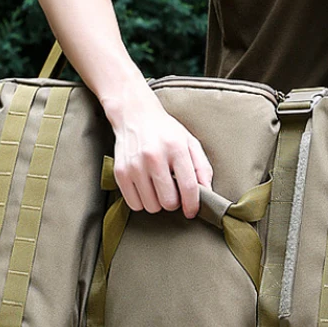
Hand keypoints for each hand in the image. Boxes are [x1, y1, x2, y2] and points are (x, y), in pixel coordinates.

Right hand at [105, 84, 213, 218]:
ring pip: (151, 206)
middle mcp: (154, 156)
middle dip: (174, 202)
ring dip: (157, 202)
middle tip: (173, 191)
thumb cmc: (166, 131)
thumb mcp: (190, 142)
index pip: (188, 187)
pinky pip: (134, 204)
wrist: (135, 115)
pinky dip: (142, 202)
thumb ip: (202, 167)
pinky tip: (145, 188)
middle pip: (169, 201)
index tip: (192, 211)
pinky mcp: (120, 172)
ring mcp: (135, 165)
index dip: (192, 205)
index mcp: (176, 148)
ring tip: (158, 187)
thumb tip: (207, 192)